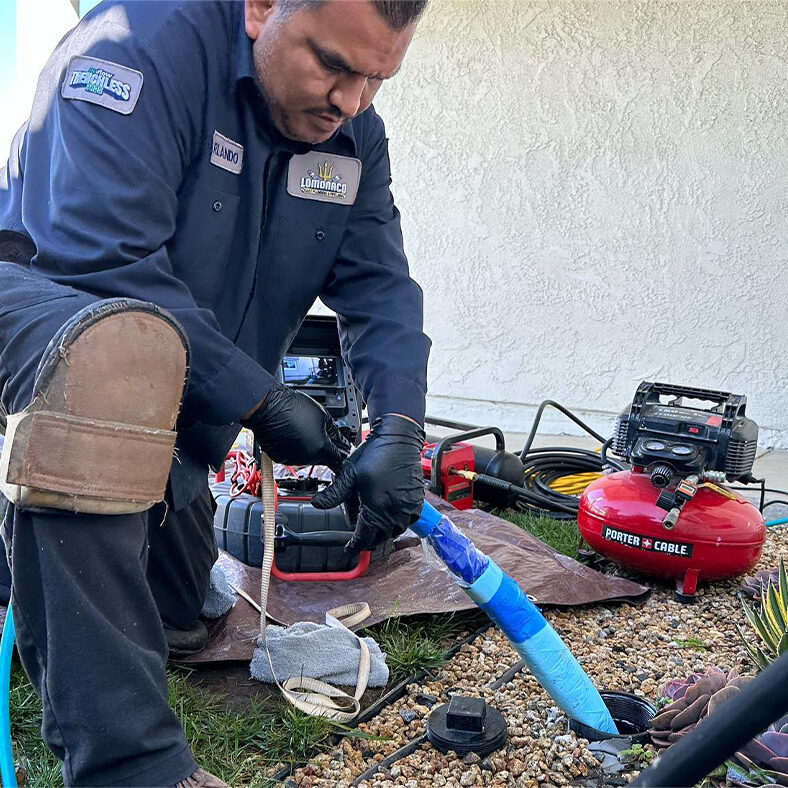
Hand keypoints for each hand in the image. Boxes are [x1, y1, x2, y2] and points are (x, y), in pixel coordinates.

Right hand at [241, 382, 349, 469]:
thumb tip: (343, 442)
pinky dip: (296, 448)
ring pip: (308, 458)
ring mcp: (293, 460)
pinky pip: (294, 456)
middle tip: (320, 431)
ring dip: (310, 447)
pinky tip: (293, 434)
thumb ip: (335, 433)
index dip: (343, 455)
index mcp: (320, 449)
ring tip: (303, 429)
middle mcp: (307, 458)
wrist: (267, 406)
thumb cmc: (292, 407)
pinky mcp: (281, 458)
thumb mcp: (323, 415)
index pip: (338, 460)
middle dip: (325, 448)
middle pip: (323, 459)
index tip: (344, 451)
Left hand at [311, 414, 424, 551]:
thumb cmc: (375, 453)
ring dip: (384, 533)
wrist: (398, 439)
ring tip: (374, 527)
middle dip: (368, 540)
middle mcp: (394, 511)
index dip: (355, 546)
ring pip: (395, 531)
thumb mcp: (349, 474)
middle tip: (360, 538)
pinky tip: (390, 515)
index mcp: (376, 508)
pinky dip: (398, 523)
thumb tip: (317, 504)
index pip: (364, 537)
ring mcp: (407, 507)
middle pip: (380, 538)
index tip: (349, 549)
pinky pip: (408, 521)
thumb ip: (334, 493)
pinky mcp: (416, 501)